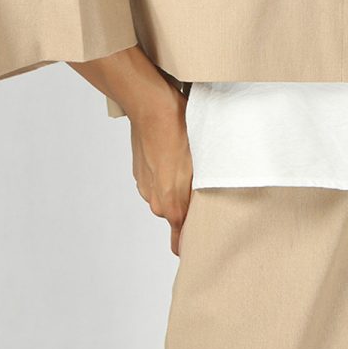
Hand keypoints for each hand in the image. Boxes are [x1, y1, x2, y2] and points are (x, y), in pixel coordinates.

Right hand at [129, 85, 193, 255]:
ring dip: (177, 188)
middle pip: (176, 216)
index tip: (204, 240)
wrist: (151, 107)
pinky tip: (176, 156)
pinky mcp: (140, 172)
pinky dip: (166, 174)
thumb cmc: (181, 132)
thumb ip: (201, 197)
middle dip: (189, 206)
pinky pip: (158, 182)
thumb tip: (206, 215)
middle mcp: (154, 201)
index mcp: (171, 205)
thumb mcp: (202, 166)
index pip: (179, 241)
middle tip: (206, 187)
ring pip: (167, 196)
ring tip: (190, 166)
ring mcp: (145, 186)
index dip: (192, 241)